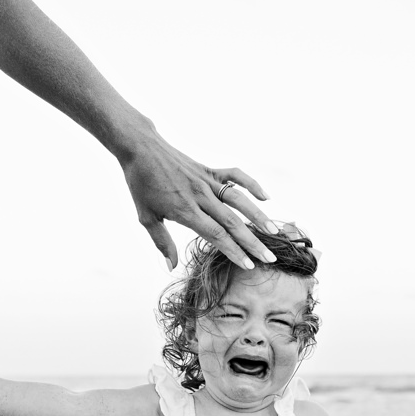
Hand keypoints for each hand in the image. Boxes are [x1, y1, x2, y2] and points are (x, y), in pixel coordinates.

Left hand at [121, 129, 280, 270]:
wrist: (141, 149)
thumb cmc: (141, 185)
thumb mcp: (146, 217)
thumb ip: (162, 242)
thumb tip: (171, 266)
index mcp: (185, 210)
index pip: (216, 235)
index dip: (234, 251)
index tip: (249, 265)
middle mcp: (200, 196)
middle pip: (232, 222)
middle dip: (252, 241)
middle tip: (270, 257)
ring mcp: (207, 181)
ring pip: (239, 200)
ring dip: (258, 216)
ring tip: (273, 231)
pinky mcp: (209, 169)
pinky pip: (235, 175)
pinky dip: (251, 183)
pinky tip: (266, 196)